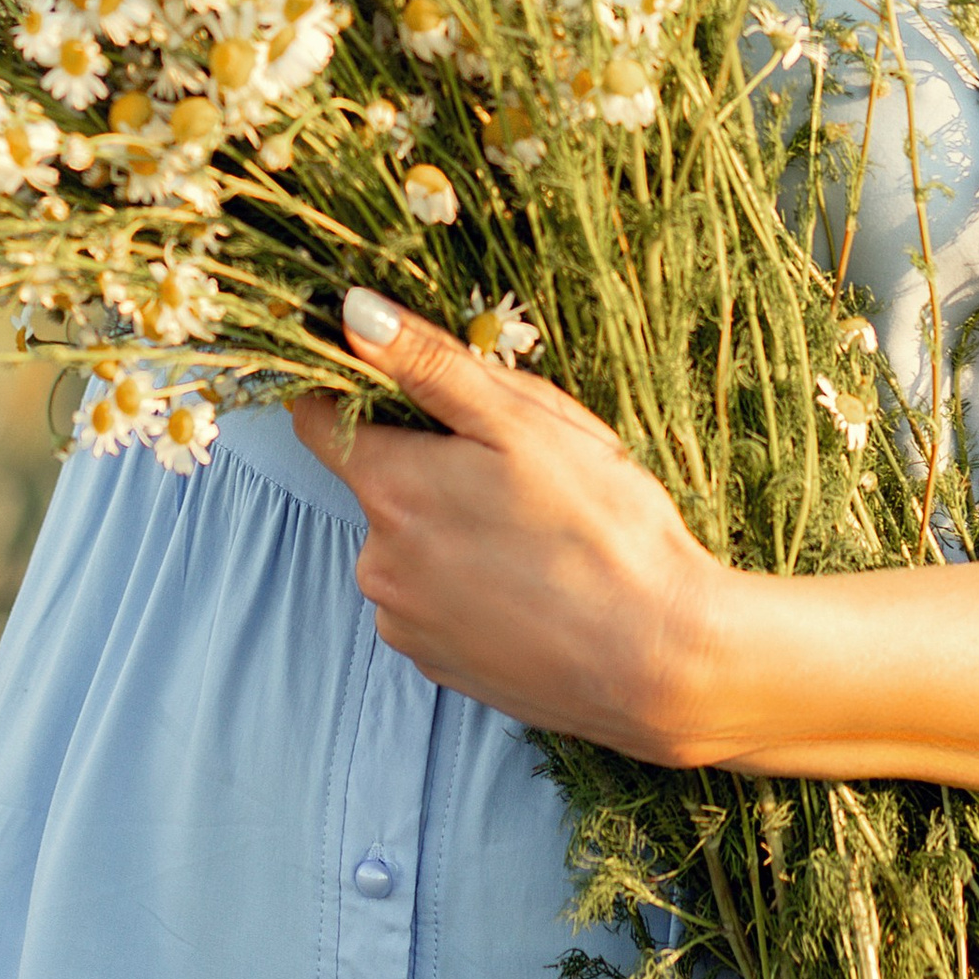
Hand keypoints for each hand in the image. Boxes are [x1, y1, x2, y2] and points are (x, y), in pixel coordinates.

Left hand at [291, 287, 739, 762]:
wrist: (660, 660)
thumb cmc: (603, 529)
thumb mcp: (522, 420)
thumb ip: (428, 363)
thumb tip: (352, 313)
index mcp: (391, 489)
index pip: (318, 422)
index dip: (354, 393)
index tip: (406, 392)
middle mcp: (378, 562)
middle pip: (377, 485)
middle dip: (429, 467)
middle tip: (513, 472)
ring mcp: (405, 623)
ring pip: (408, 546)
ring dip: (450, 531)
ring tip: (534, 536)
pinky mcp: (437, 665)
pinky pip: (433, 602)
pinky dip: (469, 587)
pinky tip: (533, 585)